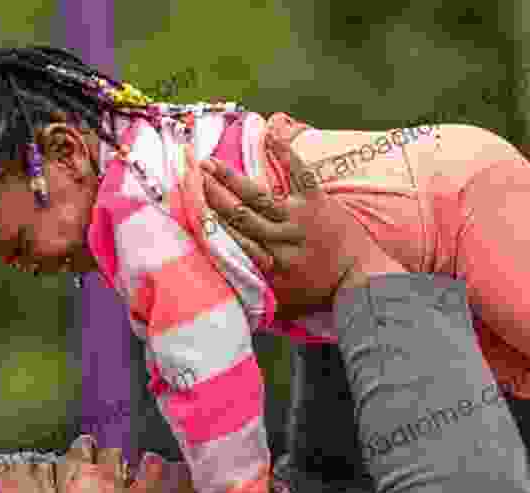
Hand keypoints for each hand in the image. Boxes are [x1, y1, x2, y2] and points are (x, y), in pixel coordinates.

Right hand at [201, 135, 399, 304]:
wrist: (360, 278)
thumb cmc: (319, 291)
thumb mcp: (283, 300)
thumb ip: (256, 291)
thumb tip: (228, 285)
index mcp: (269, 262)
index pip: (232, 240)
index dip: (209, 222)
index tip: (190, 208)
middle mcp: (279, 238)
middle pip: (238, 214)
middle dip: (212, 194)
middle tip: (192, 176)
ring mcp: (298, 217)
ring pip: (258, 195)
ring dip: (232, 178)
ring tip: (209, 163)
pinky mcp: (317, 202)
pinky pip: (298, 173)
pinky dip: (284, 152)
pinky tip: (269, 135)